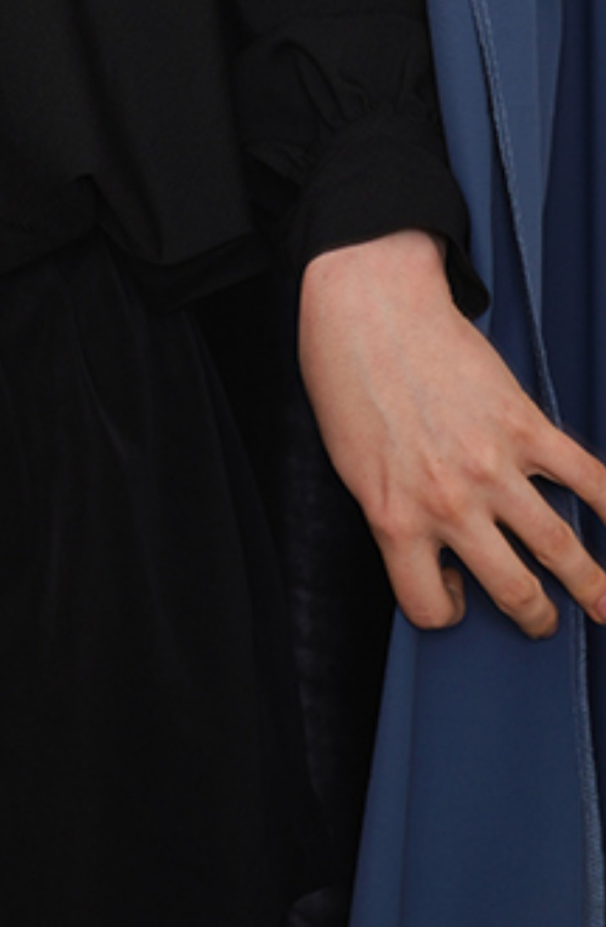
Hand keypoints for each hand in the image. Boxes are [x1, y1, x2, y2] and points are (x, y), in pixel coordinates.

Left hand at [300, 227, 605, 638]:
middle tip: (545, 622)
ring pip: (559, 547)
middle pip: (512, 590)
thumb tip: (429, 547)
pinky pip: (587, 478)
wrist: (367, 304)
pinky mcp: (524, 424)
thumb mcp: (350, 464)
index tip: (454, 593)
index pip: (429, 606)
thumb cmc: (346, 377)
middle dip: (535, 617)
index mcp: (395, 517)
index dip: (445, 609)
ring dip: (590, 584)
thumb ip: (392, 511)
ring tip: (601, 602)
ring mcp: (492, 464)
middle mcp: (448, 502)